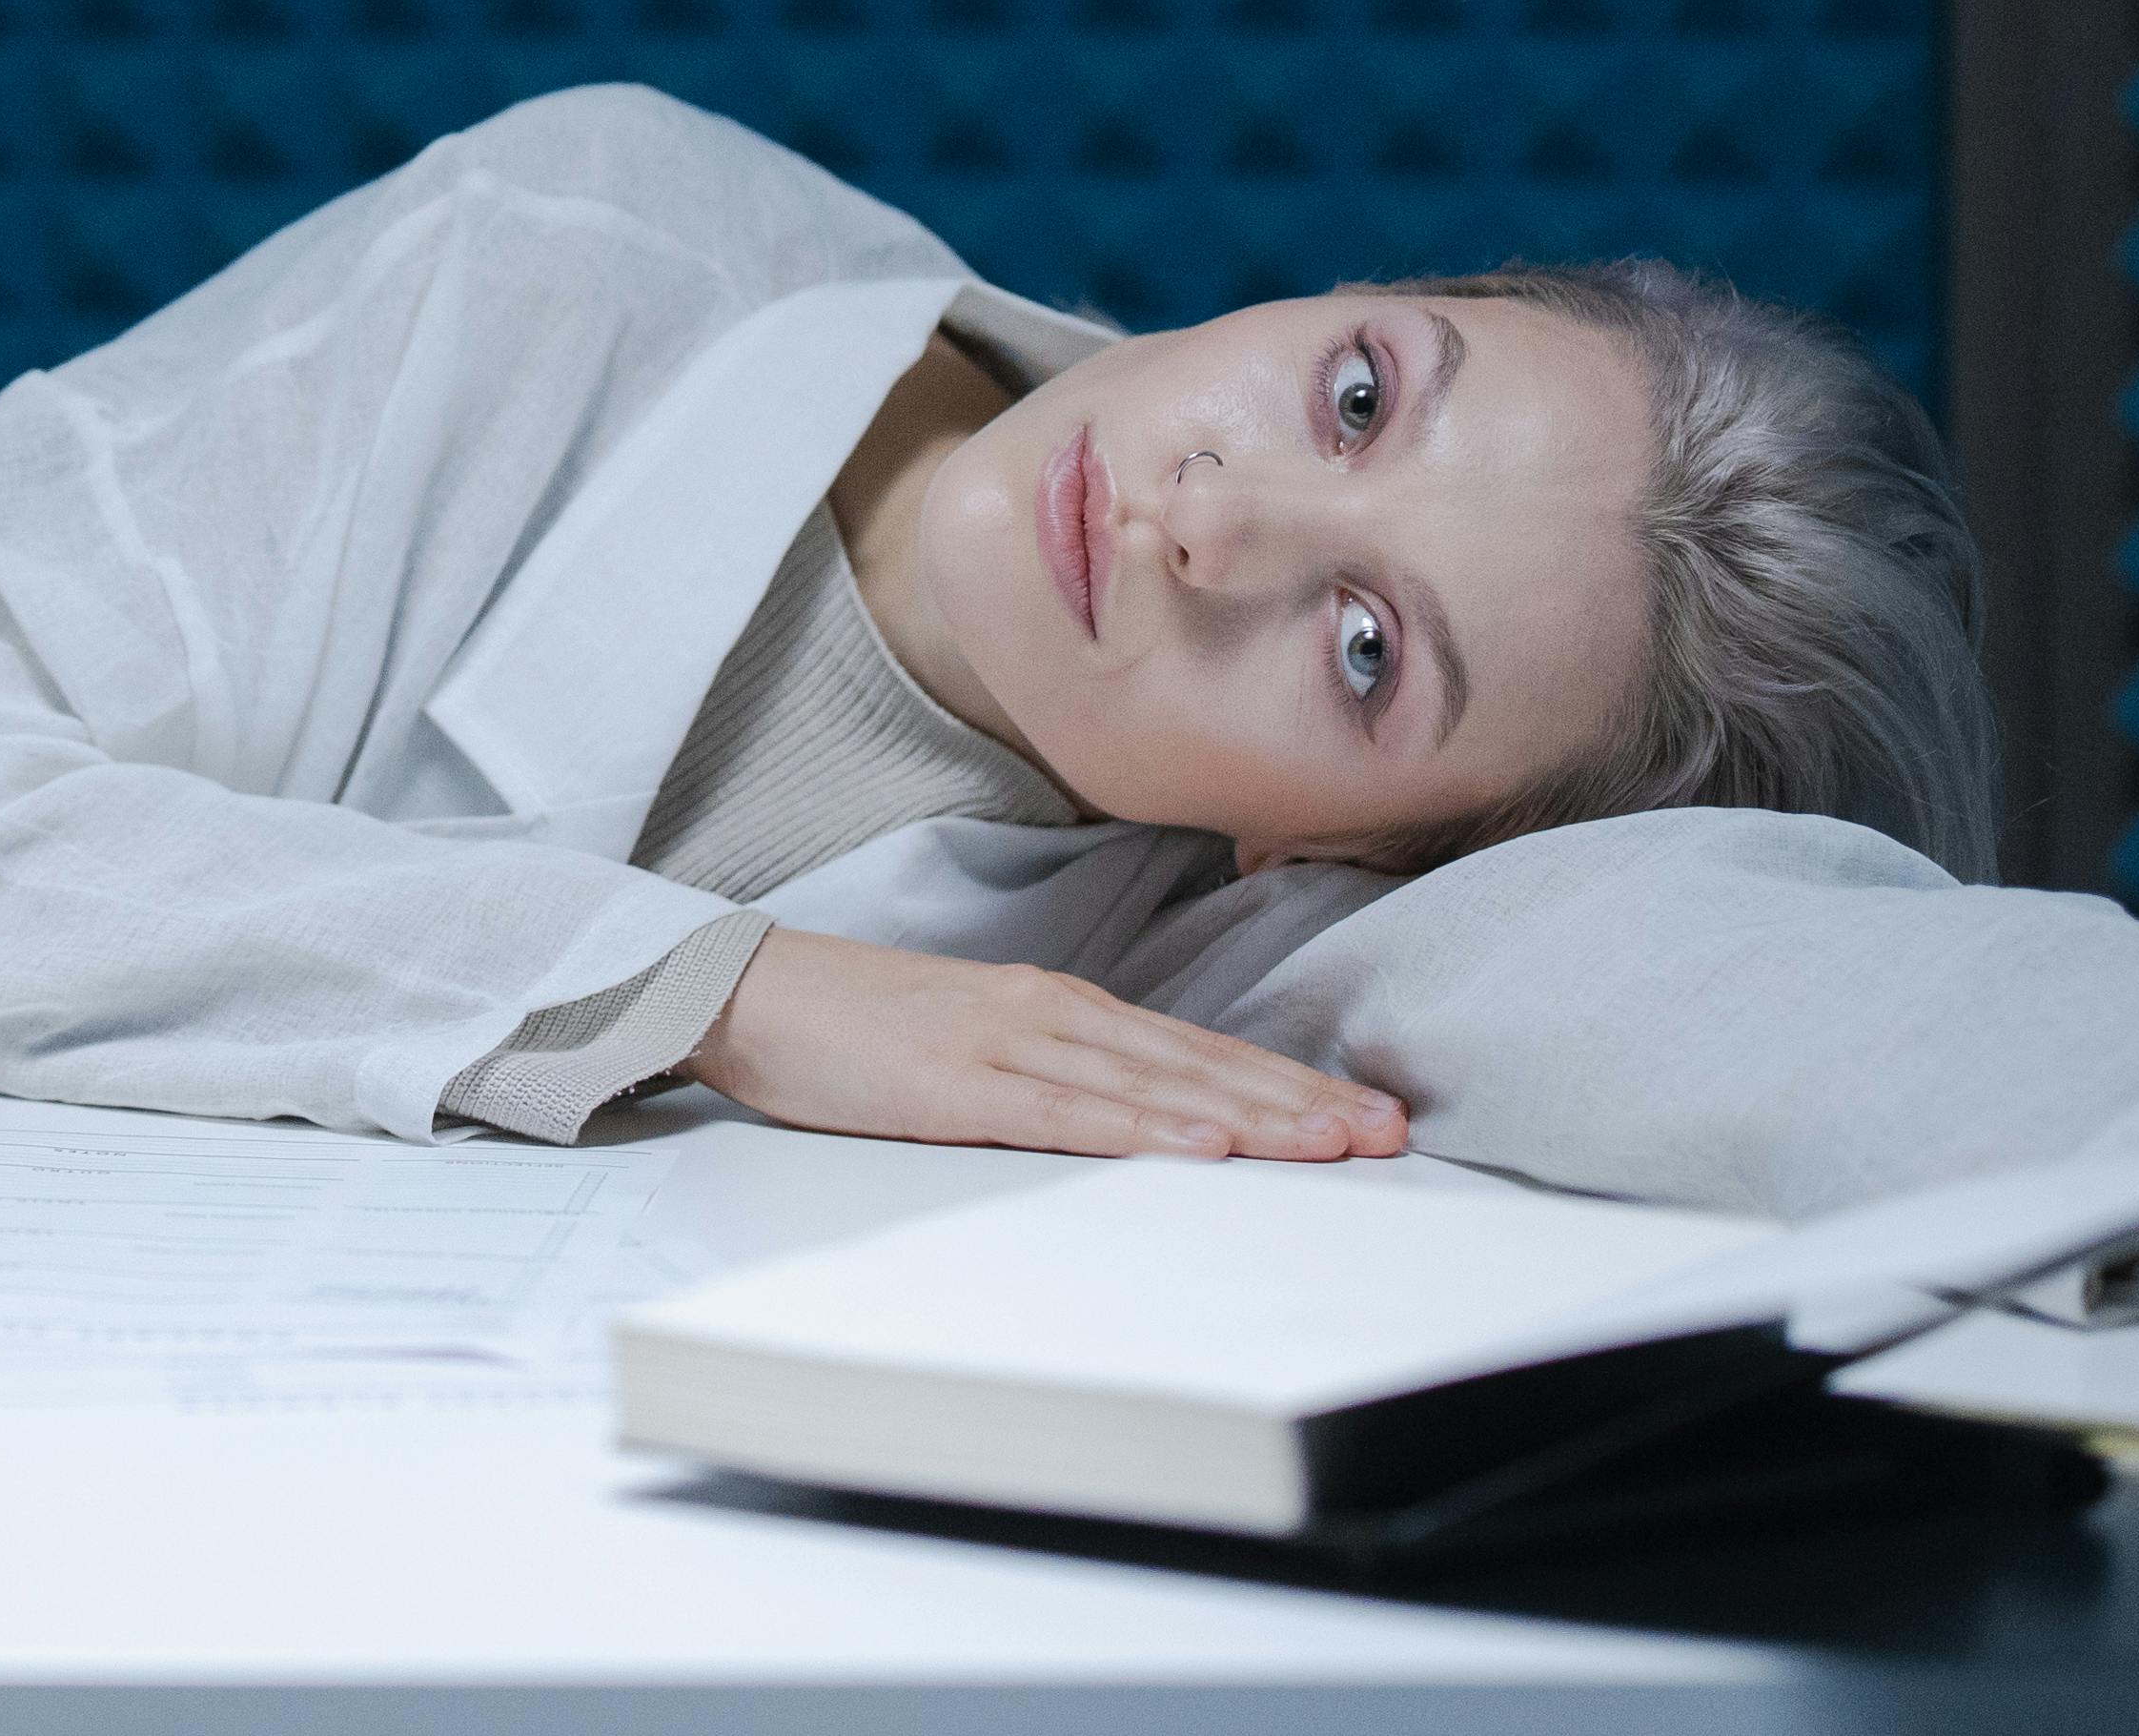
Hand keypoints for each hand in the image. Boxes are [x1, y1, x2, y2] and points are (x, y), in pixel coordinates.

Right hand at [686, 927, 1411, 1161]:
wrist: (752, 990)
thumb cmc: (861, 1025)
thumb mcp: (976, 1041)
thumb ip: (1055, 1072)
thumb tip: (1138, 1115)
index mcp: (1061, 1009)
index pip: (1198, 1052)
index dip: (1288, 1085)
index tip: (1366, 1117)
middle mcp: (1052, 1016)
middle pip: (1198, 1067)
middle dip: (1298, 1105)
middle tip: (1386, 1137)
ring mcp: (1007, 1045)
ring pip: (1151, 1088)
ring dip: (1247, 1119)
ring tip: (1325, 1148)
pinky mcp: (956, 1085)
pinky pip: (1064, 1115)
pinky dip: (1139, 1130)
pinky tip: (1196, 1146)